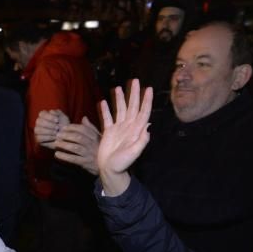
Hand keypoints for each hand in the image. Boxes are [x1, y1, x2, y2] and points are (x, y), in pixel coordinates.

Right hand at [35, 109, 67, 148]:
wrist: (66, 138)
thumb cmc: (64, 127)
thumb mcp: (63, 118)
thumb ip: (58, 113)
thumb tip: (50, 111)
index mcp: (44, 116)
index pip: (42, 114)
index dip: (49, 116)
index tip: (57, 120)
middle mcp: (39, 123)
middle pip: (39, 121)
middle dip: (49, 124)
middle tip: (57, 127)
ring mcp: (38, 131)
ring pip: (37, 129)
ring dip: (48, 131)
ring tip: (56, 133)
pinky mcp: (38, 139)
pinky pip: (39, 138)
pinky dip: (48, 137)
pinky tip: (54, 137)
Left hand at [53, 117, 100, 174]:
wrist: (107, 165)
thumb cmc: (99, 149)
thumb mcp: (98, 137)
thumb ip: (90, 128)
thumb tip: (84, 118)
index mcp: (95, 137)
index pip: (83, 129)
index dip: (72, 127)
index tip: (63, 128)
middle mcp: (93, 144)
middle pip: (78, 137)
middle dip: (66, 135)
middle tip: (58, 135)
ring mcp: (89, 154)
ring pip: (75, 148)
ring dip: (64, 145)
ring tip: (56, 143)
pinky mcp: (86, 163)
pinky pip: (74, 159)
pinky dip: (65, 156)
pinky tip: (57, 154)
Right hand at [96, 79, 153, 196]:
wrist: (110, 170)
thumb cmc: (123, 163)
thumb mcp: (134, 153)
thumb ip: (141, 141)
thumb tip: (148, 127)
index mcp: (136, 130)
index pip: (143, 112)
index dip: (146, 100)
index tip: (149, 89)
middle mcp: (128, 126)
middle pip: (132, 107)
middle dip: (134, 94)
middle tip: (135, 81)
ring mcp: (118, 128)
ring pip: (120, 110)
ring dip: (120, 99)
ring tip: (118, 87)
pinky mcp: (108, 132)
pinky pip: (107, 118)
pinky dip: (105, 110)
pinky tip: (103, 101)